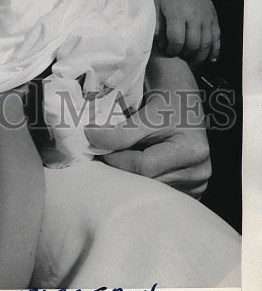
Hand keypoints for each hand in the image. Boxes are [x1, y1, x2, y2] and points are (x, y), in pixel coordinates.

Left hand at [85, 57, 210, 197]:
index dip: (116, 158)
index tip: (97, 147)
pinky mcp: (192, 189)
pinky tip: (135, 169)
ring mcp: (197, 183)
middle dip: (121, 170)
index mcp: (191, 150)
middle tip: (103, 156)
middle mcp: (199, 171)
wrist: (184, 99)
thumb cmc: (168, 100)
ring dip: (131, 177)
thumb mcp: (146, 113)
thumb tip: (91, 139)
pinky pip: (159, 191)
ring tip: (120, 159)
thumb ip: (120, 131)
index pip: (144, 167)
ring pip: (151, 189)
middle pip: (148, 182)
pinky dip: (144, 183)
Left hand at [155, 0, 219, 64]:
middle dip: (186, 55)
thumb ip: (158, 25)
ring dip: (200, 57)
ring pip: (207, 44)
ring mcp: (206, 18)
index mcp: (177, 12)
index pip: (177, 38)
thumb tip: (160, 44)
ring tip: (193, 63)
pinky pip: (217, 39)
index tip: (169, 51)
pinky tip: (209, 59)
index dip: (172, 49)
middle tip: (180, 58)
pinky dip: (214, 51)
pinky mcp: (214, 19)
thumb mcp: (157, 5)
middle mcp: (194, 16)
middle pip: (193, 44)